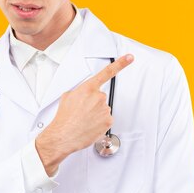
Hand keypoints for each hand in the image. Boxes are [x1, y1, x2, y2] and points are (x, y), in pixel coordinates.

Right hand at [35, 54, 133, 174]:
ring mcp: (105, 109)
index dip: (121, 64)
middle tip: (82, 112)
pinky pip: (106, 119)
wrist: (64, 135)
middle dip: (93, 104)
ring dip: (95, 114)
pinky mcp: (108, 121)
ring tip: (84, 120)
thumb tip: (84, 94)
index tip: (129, 58)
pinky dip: (99, 123)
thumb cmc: (64, 118)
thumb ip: (80, 91)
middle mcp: (98, 97)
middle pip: (100, 97)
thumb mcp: (67, 97)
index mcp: (88, 88)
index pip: (107, 73)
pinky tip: (89, 125)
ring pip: (103, 109)